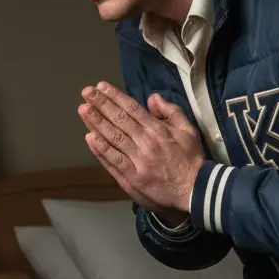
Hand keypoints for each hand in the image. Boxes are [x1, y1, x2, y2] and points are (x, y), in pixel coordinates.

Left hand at [79, 82, 204, 215]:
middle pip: (119, 120)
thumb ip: (171, 112)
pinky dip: (101, 149)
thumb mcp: (188, 130)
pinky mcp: (132, 178)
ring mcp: (137, 161)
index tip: (101, 87)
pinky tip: (89, 137)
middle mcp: (145, 143)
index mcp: (158, 130)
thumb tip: (152, 98)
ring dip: (96, 123)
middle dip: (101, 104)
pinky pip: (113, 161)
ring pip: (113, 138)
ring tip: (83, 110)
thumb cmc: (191, 160)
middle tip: (86, 92)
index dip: (115, 96)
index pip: (132, 109)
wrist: (195, 191)